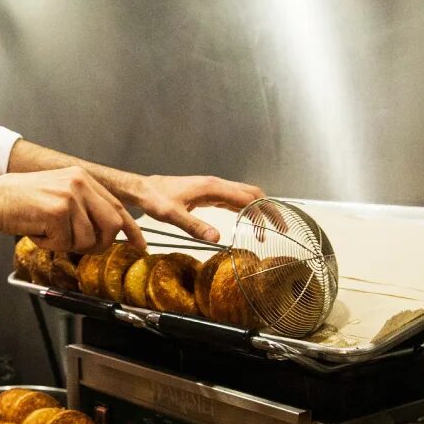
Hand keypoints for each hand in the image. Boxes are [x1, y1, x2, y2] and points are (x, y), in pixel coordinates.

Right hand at [0, 167, 144, 253]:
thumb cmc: (22, 201)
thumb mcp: (59, 194)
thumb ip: (85, 207)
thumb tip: (109, 231)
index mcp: (83, 178)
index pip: (118, 206)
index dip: (131, 229)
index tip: (139, 245)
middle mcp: (80, 182)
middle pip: (112, 225)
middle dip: (99, 244)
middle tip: (79, 247)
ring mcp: (70, 195)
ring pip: (87, 239)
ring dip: (66, 245)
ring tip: (48, 233)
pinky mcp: (57, 210)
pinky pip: (65, 243)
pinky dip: (50, 245)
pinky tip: (38, 232)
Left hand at [135, 175, 265, 242]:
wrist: (143, 189)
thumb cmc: (156, 199)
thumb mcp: (172, 215)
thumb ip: (194, 225)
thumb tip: (217, 238)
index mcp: (213, 187)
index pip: (248, 197)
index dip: (265, 211)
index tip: (277, 227)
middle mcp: (217, 185)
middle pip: (251, 194)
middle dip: (268, 210)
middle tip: (279, 230)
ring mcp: (213, 188)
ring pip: (244, 196)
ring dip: (257, 211)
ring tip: (265, 231)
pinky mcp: (209, 194)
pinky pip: (233, 200)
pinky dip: (245, 211)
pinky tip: (248, 223)